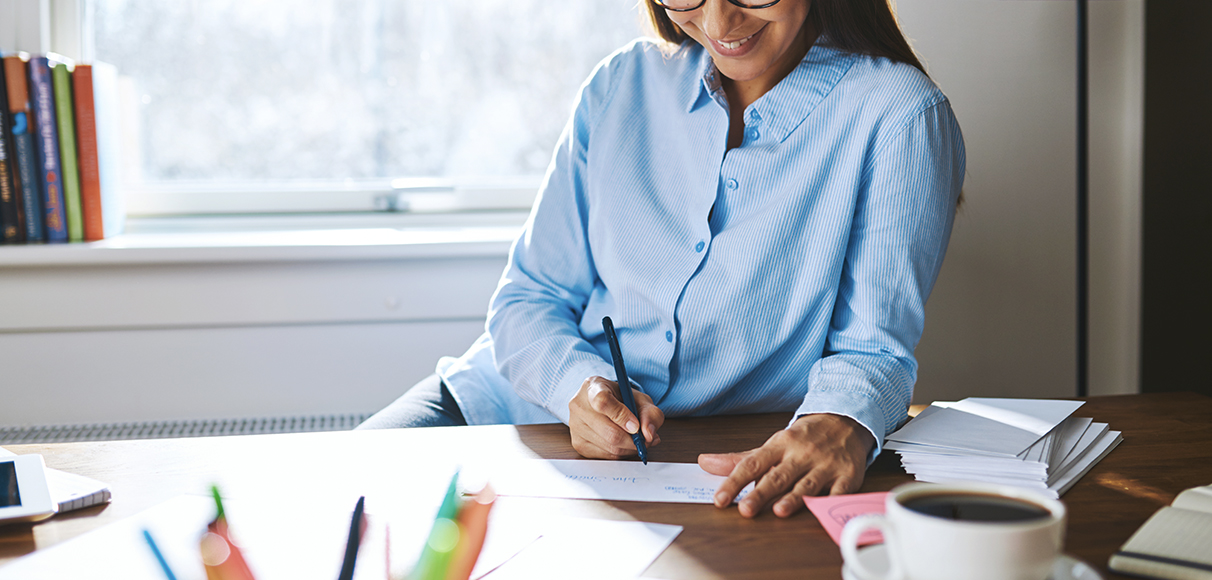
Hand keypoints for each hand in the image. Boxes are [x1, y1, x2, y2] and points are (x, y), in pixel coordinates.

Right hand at [569, 376, 663, 458]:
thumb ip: (650, 413)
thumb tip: (649, 435)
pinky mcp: (577, 444)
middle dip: (633, 440)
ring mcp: (575, 426)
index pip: (602, 401)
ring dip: (629, 448)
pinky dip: (620, 453)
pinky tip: (623, 444)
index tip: (636, 426)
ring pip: (609, 447)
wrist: (602, 403)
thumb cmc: (620, 399)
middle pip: (609, 431)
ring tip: (636, 440)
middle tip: (647, 439)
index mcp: (593, 387)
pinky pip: (605, 456)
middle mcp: (579, 406)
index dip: (622, 416)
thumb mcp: (639, 398)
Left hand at [698, 413, 874, 517]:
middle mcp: (801, 454)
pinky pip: (840, 490)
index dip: (734, 482)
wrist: (845, 420)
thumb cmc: (804, 438)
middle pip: (778, 476)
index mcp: (779, 445)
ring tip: (780, 511)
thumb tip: (705, 463)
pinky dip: (832, 501)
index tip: (720, 499)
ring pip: (807, 484)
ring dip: (794, 498)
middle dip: (761, 493)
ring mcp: (825, 465)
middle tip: (746, 510)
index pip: (752, 464)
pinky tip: (822, 512)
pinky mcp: (847, 476)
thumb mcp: (772, 445)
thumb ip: (739, 459)